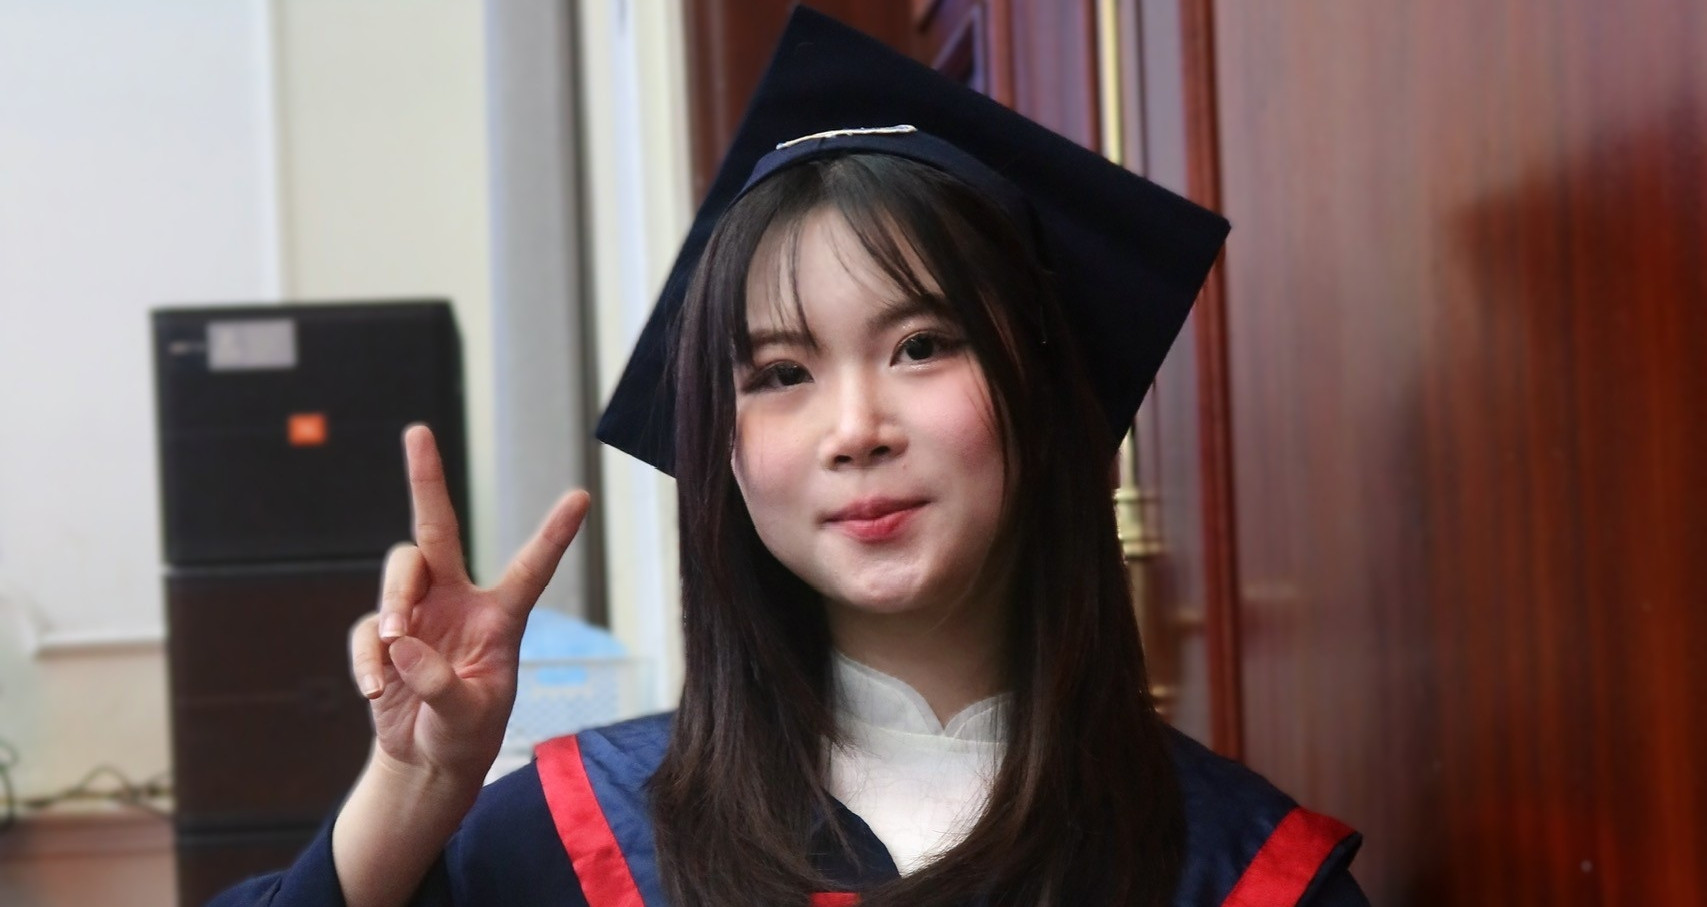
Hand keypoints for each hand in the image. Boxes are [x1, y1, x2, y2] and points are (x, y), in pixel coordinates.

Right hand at [348, 424, 590, 785]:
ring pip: (399, 569)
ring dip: (395, 598)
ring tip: (397, 641)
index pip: (531, 569)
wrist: (427, 761)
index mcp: (501, 618)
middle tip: (417, 432)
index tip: (581, 496)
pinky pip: (368, 628)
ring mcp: (418, 614)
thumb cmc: (466, 735)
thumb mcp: (470, 718)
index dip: (554, 534)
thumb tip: (401, 642)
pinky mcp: (382, 637)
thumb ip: (442, 684)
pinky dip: (367, 657)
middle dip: (427, 478)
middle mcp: (459, 602)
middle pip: (439, 528)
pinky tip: (373, 689)